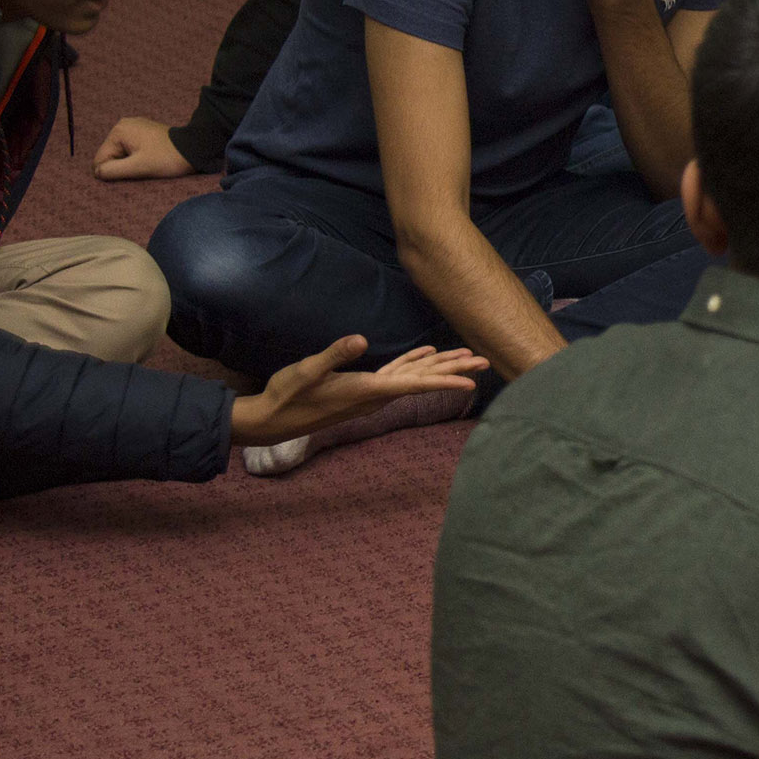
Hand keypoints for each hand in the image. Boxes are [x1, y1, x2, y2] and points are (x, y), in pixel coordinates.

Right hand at [91, 115, 199, 180]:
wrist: (194, 148)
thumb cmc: (167, 158)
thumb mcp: (138, 167)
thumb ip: (112, 171)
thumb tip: (97, 173)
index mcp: (119, 131)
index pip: (100, 159)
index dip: (112, 172)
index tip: (133, 172)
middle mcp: (123, 125)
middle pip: (110, 155)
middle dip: (122, 166)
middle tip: (141, 167)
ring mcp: (134, 127)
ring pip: (120, 154)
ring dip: (130, 163)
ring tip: (147, 162)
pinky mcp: (143, 132)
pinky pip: (130, 150)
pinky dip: (136, 158)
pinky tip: (149, 158)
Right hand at [229, 335, 489, 446]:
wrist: (272, 419)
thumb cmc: (287, 394)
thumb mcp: (307, 371)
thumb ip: (334, 355)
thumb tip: (361, 340)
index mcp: (367, 390)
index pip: (414, 385)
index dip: (444, 382)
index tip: (470, 383)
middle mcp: (375, 394)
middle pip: (423, 380)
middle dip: (455, 371)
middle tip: (485, 361)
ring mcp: (370, 393)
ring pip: (414, 377)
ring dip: (441, 367)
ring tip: (467, 358)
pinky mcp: (361, 389)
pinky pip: (397, 375)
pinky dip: (414, 363)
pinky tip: (426, 355)